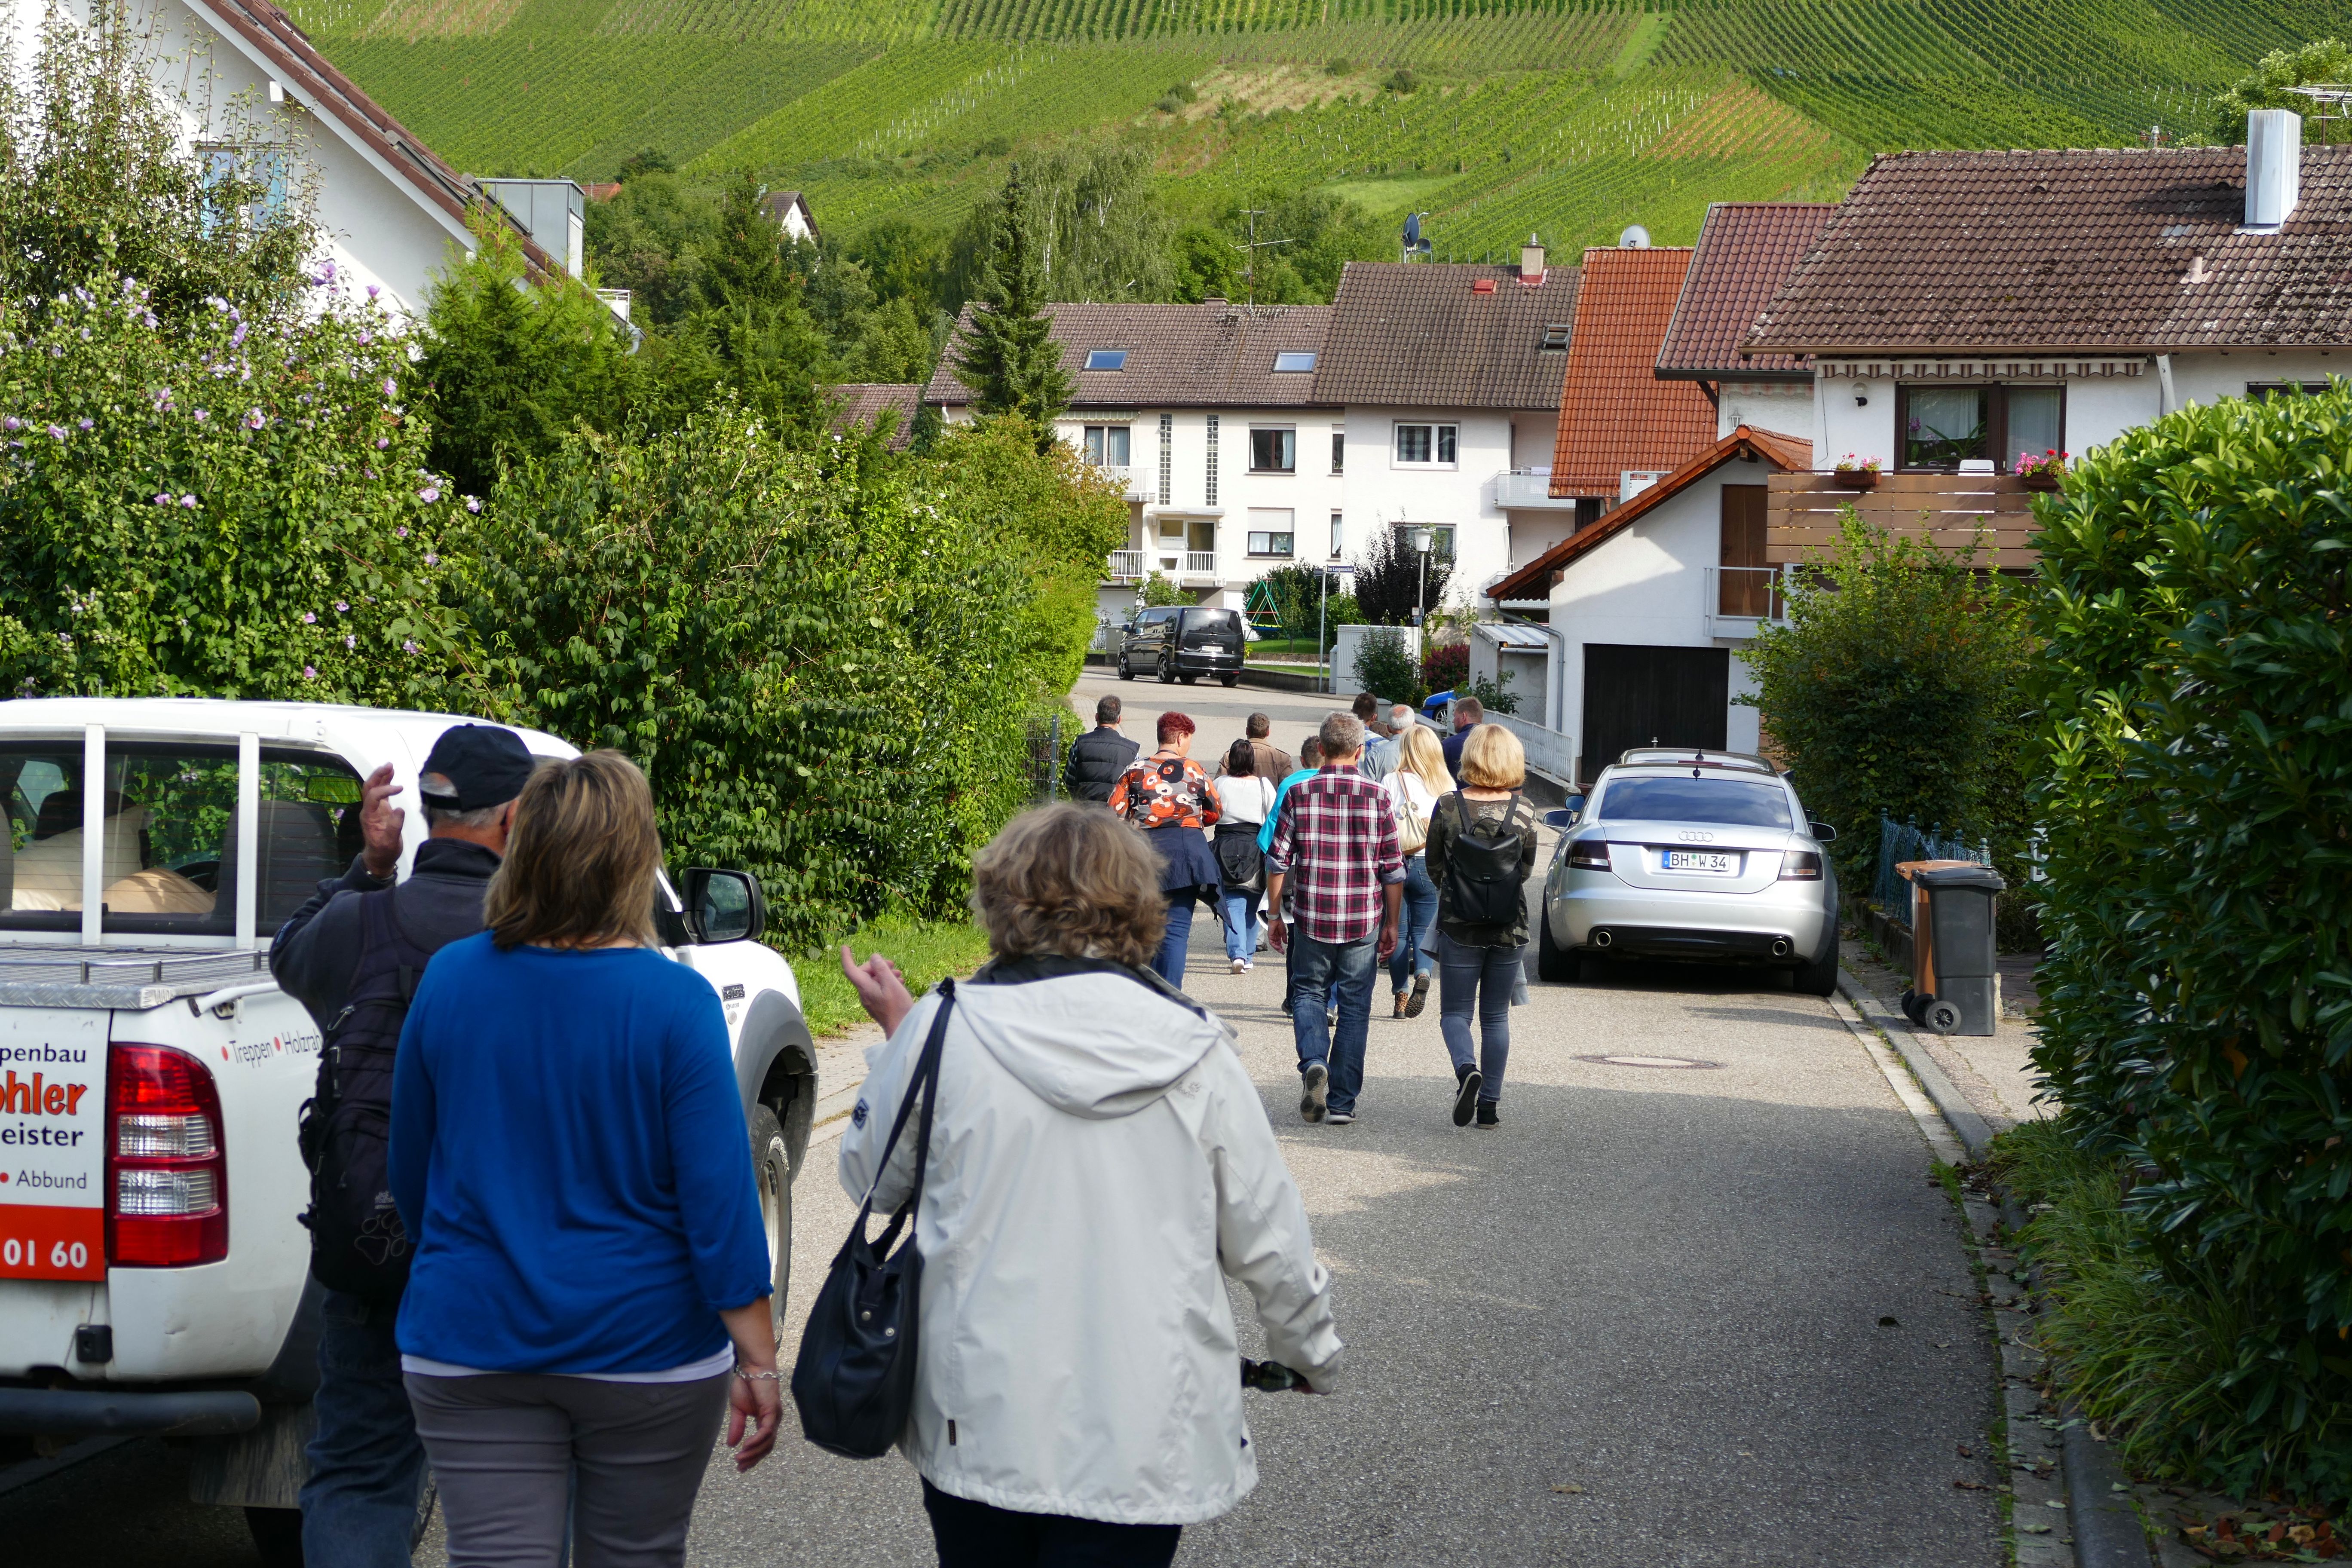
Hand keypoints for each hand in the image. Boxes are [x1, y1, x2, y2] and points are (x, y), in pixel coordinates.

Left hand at [357, 762, 405, 878]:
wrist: (379, 858)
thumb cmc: (384, 851)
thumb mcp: (389, 842)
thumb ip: (394, 826)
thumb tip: (400, 809)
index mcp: (369, 816)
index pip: (373, 797)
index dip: (385, 790)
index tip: (400, 788)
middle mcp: (369, 810)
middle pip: (369, 788)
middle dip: (377, 776)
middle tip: (389, 765)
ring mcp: (374, 809)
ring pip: (373, 788)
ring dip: (381, 776)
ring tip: (390, 766)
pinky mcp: (381, 810)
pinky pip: (381, 793)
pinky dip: (385, 783)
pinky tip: (392, 775)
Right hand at [725, 1369, 781, 1470]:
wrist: (751, 1367)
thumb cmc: (746, 1384)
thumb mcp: (738, 1410)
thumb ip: (737, 1427)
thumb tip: (731, 1445)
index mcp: (766, 1421)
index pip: (763, 1444)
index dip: (753, 1457)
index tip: (741, 1468)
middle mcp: (773, 1421)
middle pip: (767, 1447)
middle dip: (753, 1459)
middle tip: (740, 1468)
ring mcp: (774, 1416)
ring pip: (768, 1442)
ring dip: (753, 1452)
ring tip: (740, 1459)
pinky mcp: (772, 1410)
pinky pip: (766, 1431)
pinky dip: (757, 1440)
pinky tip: (746, 1447)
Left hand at [841, 946, 914, 1035]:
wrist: (901, 1028)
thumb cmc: (897, 1007)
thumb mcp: (891, 984)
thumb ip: (881, 969)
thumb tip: (873, 957)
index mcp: (865, 987)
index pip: (850, 969)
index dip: (846, 957)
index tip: (845, 947)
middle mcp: (864, 994)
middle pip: (864, 973)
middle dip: (877, 966)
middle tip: (893, 964)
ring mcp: (869, 1000)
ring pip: (873, 981)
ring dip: (884, 974)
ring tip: (899, 975)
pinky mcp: (876, 1005)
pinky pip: (877, 989)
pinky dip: (886, 983)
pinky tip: (898, 983)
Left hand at [1268, 919, 1287, 953]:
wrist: (1276, 919)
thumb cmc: (1280, 923)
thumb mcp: (1284, 932)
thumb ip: (1284, 938)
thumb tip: (1286, 943)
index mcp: (1278, 936)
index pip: (1279, 943)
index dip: (1281, 947)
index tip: (1283, 951)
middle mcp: (1274, 937)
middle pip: (1276, 945)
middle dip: (1279, 949)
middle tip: (1282, 952)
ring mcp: (1272, 936)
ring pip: (1273, 944)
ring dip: (1277, 948)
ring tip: (1280, 951)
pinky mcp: (1269, 936)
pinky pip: (1271, 942)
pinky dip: (1274, 945)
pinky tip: (1278, 947)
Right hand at [1377, 919, 1398, 960]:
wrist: (1389, 926)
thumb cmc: (1386, 930)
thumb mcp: (1381, 940)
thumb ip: (1380, 946)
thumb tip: (1379, 951)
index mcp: (1387, 945)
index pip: (1385, 953)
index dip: (1382, 956)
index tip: (1379, 959)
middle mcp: (1391, 946)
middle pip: (1388, 954)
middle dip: (1384, 958)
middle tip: (1380, 961)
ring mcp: (1393, 945)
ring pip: (1390, 953)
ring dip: (1386, 956)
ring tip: (1381, 958)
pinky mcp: (1395, 943)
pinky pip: (1392, 950)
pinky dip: (1388, 952)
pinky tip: (1384, 954)